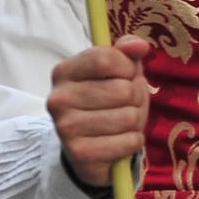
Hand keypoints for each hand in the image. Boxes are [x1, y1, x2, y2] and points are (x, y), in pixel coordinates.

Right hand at [48, 37, 152, 188]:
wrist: (90, 147)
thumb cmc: (109, 101)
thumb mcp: (119, 71)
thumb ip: (127, 51)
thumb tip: (139, 46)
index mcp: (64, 71)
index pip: (106, 58)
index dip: (127, 68)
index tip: (125, 76)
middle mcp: (58, 98)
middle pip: (122, 90)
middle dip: (135, 98)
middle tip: (124, 105)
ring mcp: (65, 127)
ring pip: (128, 116)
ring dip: (135, 121)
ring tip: (120, 123)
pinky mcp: (79, 153)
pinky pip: (129, 142)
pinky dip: (132, 142)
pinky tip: (118, 141)